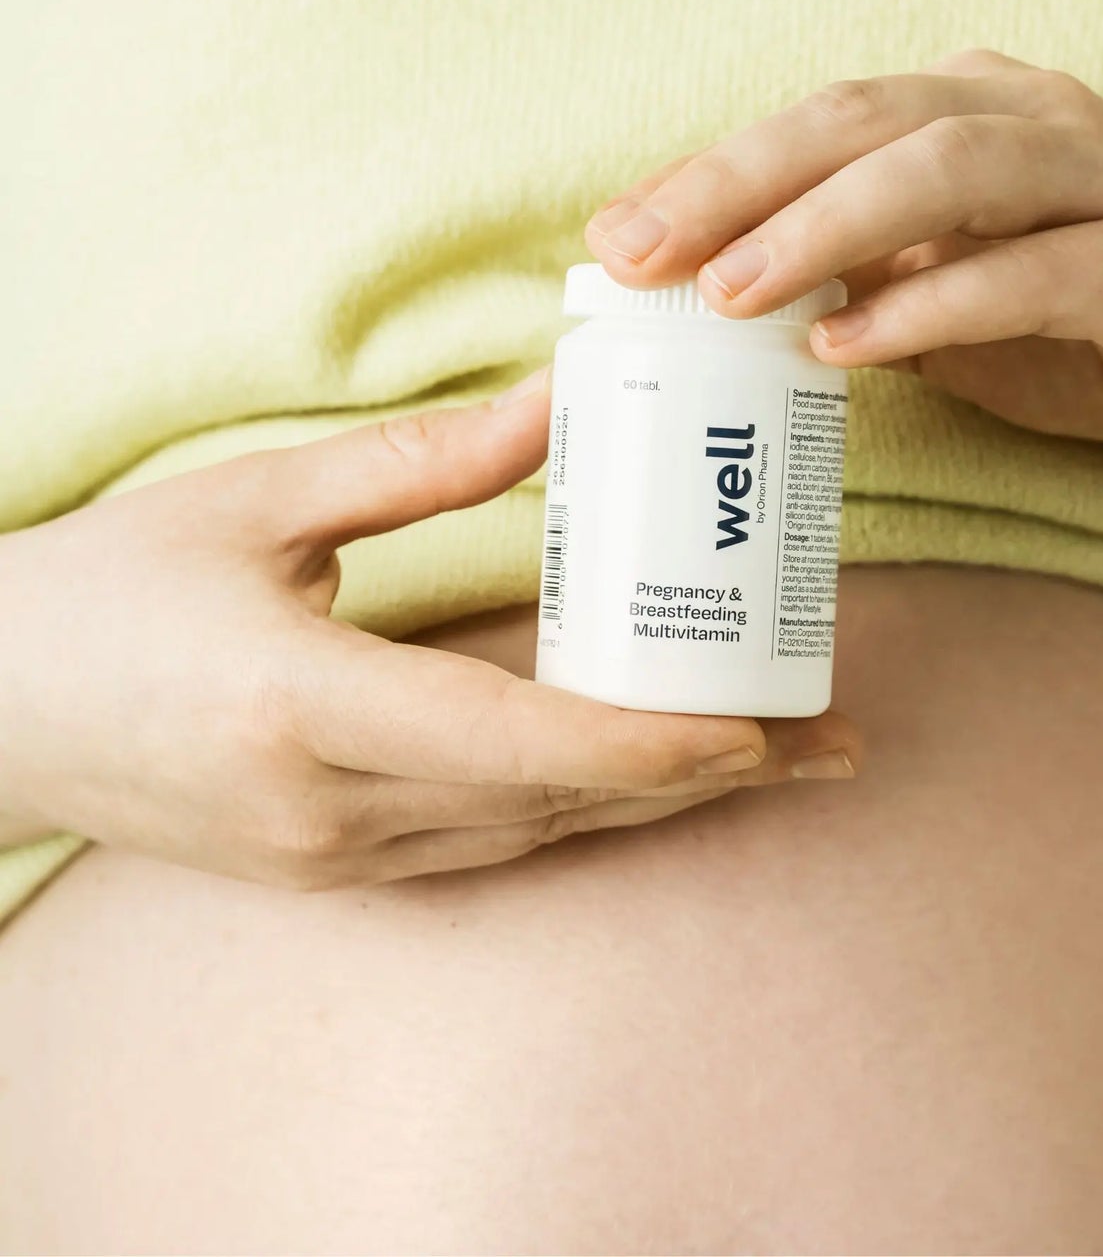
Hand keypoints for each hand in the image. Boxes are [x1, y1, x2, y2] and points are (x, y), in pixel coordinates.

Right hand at [0, 371, 858, 887]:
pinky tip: (650, 775)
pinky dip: (584, 809)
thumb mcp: (255, 505)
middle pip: (558, 803)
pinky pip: (492, 844)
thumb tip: (558, 405)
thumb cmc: (109, 595)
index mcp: (304, 709)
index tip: (761, 730)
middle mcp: (334, 809)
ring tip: (771, 759)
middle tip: (824, 741)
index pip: (518, 745)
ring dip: (657, 799)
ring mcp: (337, 856)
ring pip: (537, 836)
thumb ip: (416, 465)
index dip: (650, 745)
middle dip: (700, 779)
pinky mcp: (338, 868)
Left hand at [585, 48, 1102, 487]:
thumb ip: (872, 289)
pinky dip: (937, 303)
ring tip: (730, 291)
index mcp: (977, 118)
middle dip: (740, 182)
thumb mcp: (965, 304)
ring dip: (826, 226)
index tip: (615, 241)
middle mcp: (1038, 123)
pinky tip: (852, 343)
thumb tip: (736, 313)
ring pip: (949, 171)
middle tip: (640, 253)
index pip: (821, 124)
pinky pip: (1038, 272)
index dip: (713, 173)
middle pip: (864, 120)